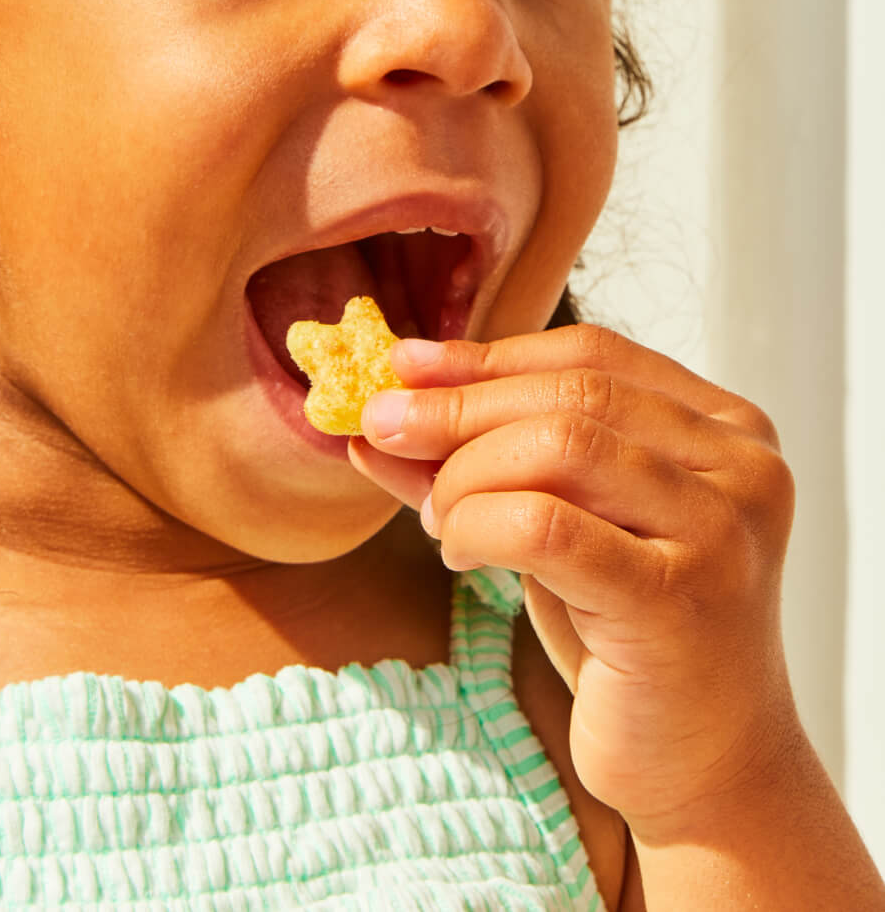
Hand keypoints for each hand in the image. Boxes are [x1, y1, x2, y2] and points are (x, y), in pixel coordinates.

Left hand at [348, 323, 797, 841]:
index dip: (486, 356)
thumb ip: (479, 459)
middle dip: (457, 407)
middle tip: (382, 426)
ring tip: (441, 521)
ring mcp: (722, 531)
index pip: (590, 355)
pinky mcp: (680, 600)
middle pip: (571, 393)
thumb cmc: (625, 629)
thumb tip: (377, 412)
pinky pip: (543, 527)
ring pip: (558, 446)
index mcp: (723, 427)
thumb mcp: (555, 519)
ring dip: (466, 475)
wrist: (702, 763)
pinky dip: (476, 525)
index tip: (402, 366)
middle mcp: (741, 467)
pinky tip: (460, 552)